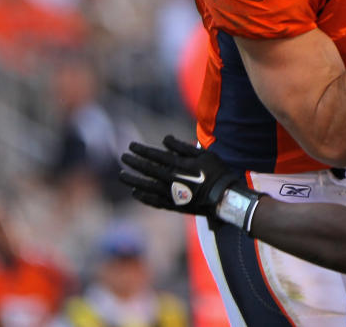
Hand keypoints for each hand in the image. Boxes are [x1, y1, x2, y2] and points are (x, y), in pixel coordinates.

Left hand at [120, 135, 244, 218]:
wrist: (224, 197)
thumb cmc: (216, 172)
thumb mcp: (203, 154)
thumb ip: (182, 147)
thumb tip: (165, 139)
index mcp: (179, 165)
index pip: (154, 155)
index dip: (141, 150)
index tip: (131, 146)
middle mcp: (171, 179)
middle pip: (147, 170)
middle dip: (133, 162)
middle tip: (123, 157)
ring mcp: (171, 194)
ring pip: (146, 186)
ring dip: (132, 180)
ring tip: (122, 175)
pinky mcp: (172, 205)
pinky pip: (153, 201)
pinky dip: (143, 197)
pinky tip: (135, 192)